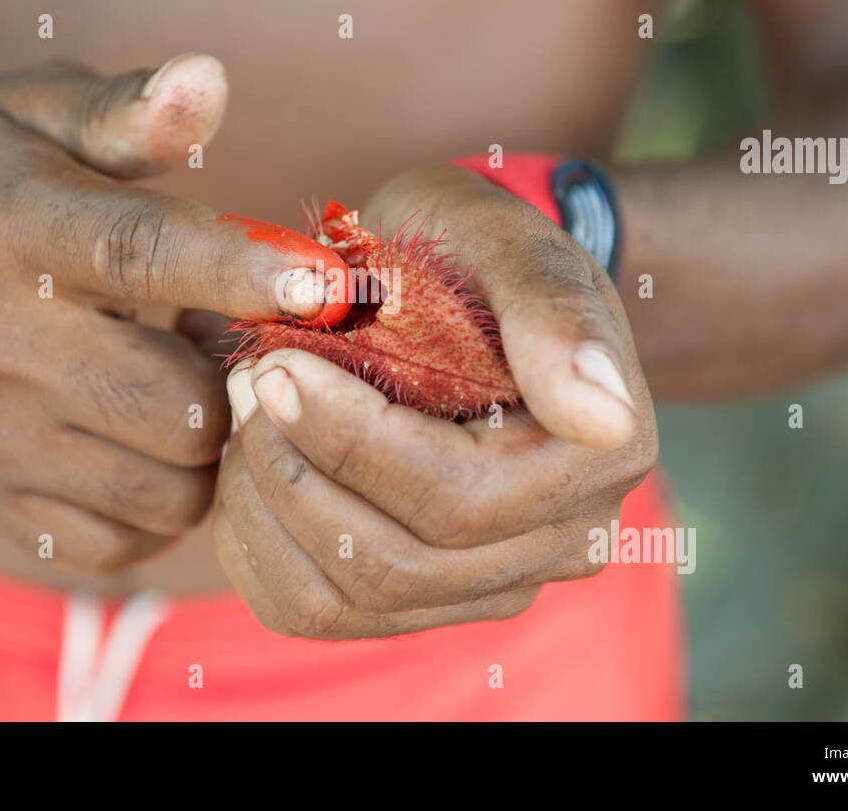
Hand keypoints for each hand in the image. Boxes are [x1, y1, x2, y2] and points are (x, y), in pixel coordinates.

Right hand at [0, 55, 341, 572]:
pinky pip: (117, 544)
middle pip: (176, 408)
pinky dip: (156, 506)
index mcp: (19, 231)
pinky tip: (141, 444)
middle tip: (226, 342)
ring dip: (206, 449)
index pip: (144, 255)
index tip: (332, 286)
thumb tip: (212, 76)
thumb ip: (127, 112)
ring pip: (164, 491)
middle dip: (234, 381)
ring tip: (180, 388)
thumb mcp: (30, 114)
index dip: (247, 273)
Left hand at [214, 162, 656, 637]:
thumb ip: (554, 313)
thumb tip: (602, 417)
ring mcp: (497, 583)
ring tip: (245, 417)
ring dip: (268, 510)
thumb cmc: (474, 249)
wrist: (459, 287)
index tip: (277, 368)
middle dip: (295, 473)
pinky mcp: (429, 602)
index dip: (349, 441)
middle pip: (399, 563)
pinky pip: (317, 610)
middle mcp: (564, 542)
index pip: (457, 494)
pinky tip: (248, 471)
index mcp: (600, 456)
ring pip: (351, 598)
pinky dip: (258, 548)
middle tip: (248, 383)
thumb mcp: (507, 238)